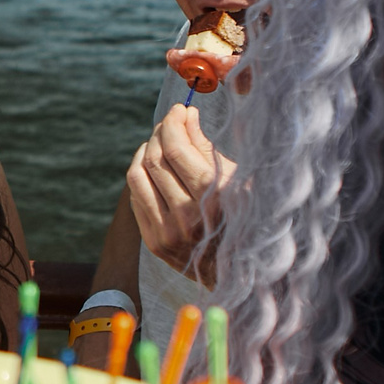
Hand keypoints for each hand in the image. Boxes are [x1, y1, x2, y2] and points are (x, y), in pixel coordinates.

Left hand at [128, 103, 234, 281]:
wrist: (244, 273)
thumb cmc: (248, 217)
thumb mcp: (239, 178)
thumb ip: (206, 147)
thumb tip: (185, 115)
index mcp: (214, 196)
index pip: (175, 148)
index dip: (173, 122)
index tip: (179, 110)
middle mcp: (188, 216)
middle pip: (154, 159)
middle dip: (159, 133)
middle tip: (169, 124)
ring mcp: (168, 233)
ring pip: (137, 177)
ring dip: (145, 152)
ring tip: (158, 143)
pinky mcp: (155, 243)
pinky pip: (136, 198)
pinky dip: (141, 176)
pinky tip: (153, 168)